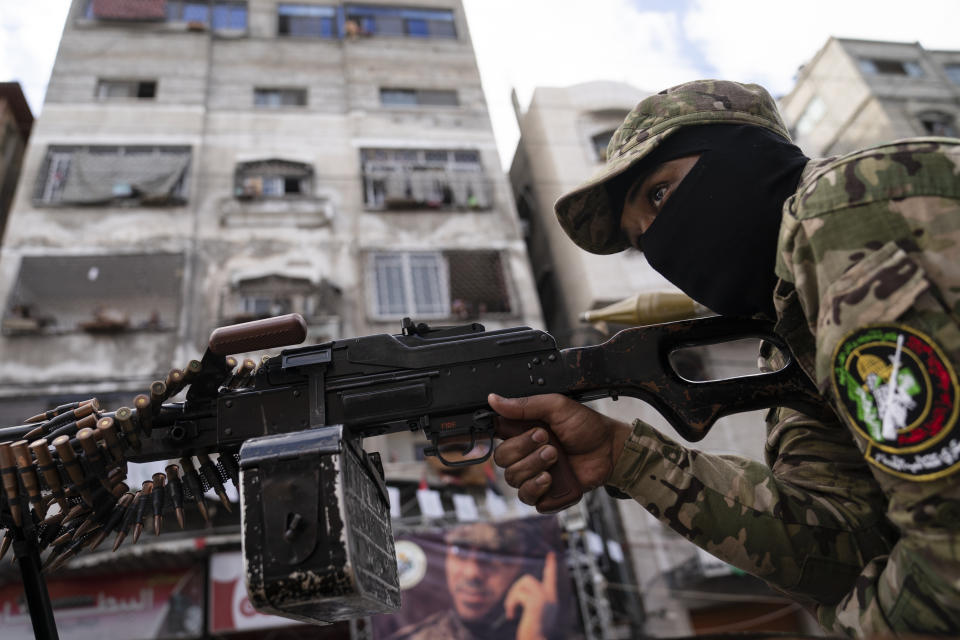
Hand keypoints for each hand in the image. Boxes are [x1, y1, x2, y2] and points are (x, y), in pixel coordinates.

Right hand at [489, 393, 630, 508]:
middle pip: (502, 458)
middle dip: (523, 448)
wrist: (609, 449)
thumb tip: (493, 399)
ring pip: (513, 478)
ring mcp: (533, 475)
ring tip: (555, 456)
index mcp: (522, 431)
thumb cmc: (585, 426)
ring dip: (533, 466)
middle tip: (547, 439)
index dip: (489, 435)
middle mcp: (524, 454)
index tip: (502, 431)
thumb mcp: (556, 407)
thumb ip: (524, 405)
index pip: (493, 435)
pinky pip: (527, 498)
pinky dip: (536, 488)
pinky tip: (549, 478)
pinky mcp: (544, 494)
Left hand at [504, 551, 557, 639]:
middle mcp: (550, 598)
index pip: (551, 579)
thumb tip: (520, 590)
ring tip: (510, 612)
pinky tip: (511, 616)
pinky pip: (518, 595)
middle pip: (528, 579)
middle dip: (515, 589)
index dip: (551, 566)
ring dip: (512, 596)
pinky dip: (510, 604)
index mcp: (551, 601)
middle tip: (509, 607)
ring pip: (522, 584)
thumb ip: (532, 602)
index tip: (552, 554)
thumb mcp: (534, 616)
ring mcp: (544, 599)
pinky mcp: (535, 603)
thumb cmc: (533, 634)